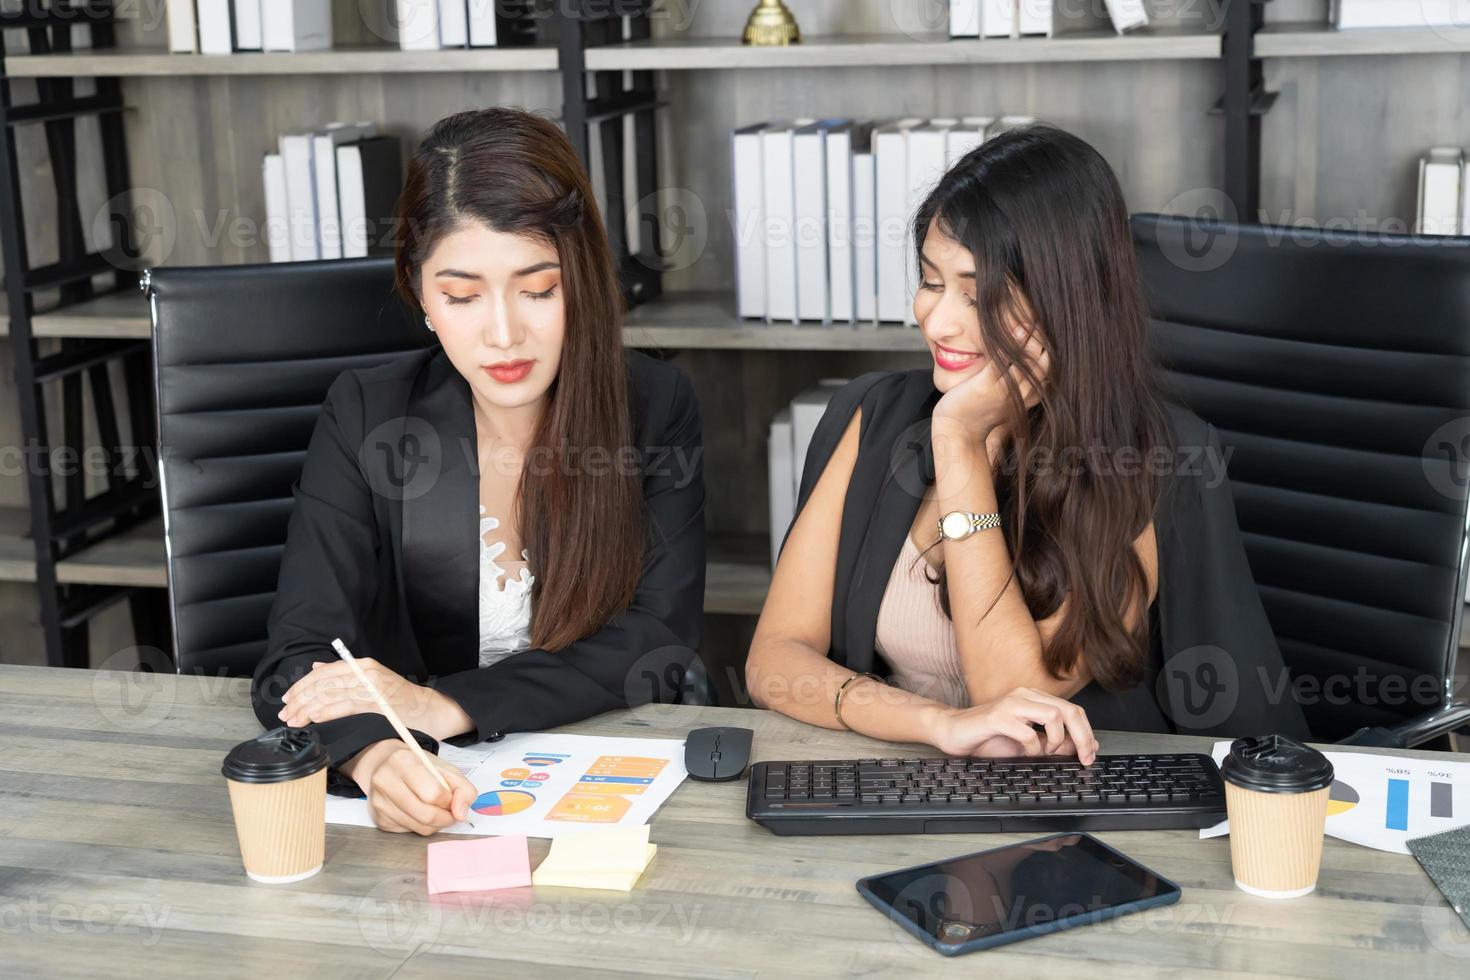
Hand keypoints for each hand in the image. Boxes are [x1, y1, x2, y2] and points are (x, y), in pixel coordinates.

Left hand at [278, 656, 468, 739]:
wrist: (426, 709)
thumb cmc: (397, 698)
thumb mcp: (370, 680)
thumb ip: (343, 674)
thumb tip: (316, 667)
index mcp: (361, 664)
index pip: (323, 672)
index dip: (301, 686)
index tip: (287, 699)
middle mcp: (365, 671)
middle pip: (323, 684)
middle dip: (299, 699)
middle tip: (285, 713)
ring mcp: (371, 686)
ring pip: (330, 695)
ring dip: (307, 709)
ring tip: (294, 720)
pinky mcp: (377, 702)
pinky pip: (345, 706)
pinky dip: (326, 712)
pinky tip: (313, 718)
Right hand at [342, 740, 477, 835]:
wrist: (387, 765)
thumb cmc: (419, 766)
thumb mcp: (446, 769)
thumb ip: (463, 789)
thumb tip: (461, 815)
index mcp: (403, 761)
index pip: (433, 794)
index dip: (449, 800)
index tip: (451, 797)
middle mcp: (385, 781)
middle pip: (426, 815)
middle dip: (445, 818)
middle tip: (450, 812)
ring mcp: (379, 802)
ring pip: (419, 827)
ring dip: (435, 824)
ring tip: (435, 810)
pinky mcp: (379, 819)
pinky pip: (409, 832)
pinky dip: (421, 826)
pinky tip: (419, 812)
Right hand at [926, 687, 1097, 763]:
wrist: (952, 732)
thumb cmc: (988, 737)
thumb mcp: (1027, 743)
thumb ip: (1051, 743)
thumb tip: (1078, 748)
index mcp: (1034, 698)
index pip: (1072, 710)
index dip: (1086, 733)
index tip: (1090, 754)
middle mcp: (1025, 696)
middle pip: (1069, 711)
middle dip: (1083, 737)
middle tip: (1084, 758)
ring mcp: (1011, 704)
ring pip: (1053, 715)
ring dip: (1056, 740)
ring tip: (1046, 752)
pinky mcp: (996, 717)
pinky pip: (1027, 732)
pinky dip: (1033, 748)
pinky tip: (1026, 753)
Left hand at [930, 326, 1047, 445]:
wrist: (957, 432)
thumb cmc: (978, 411)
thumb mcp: (1004, 396)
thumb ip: (1016, 381)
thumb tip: (1022, 359)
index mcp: (1028, 399)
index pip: (1048, 371)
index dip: (1049, 351)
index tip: (1047, 332)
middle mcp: (1021, 396)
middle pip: (1043, 365)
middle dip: (1044, 343)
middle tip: (1042, 321)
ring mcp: (1005, 392)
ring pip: (1027, 363)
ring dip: (1031, 340)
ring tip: (1032, 321)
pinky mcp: (987, 387)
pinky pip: (1004, 362)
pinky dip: (1012, 345)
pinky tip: (1016, 330)